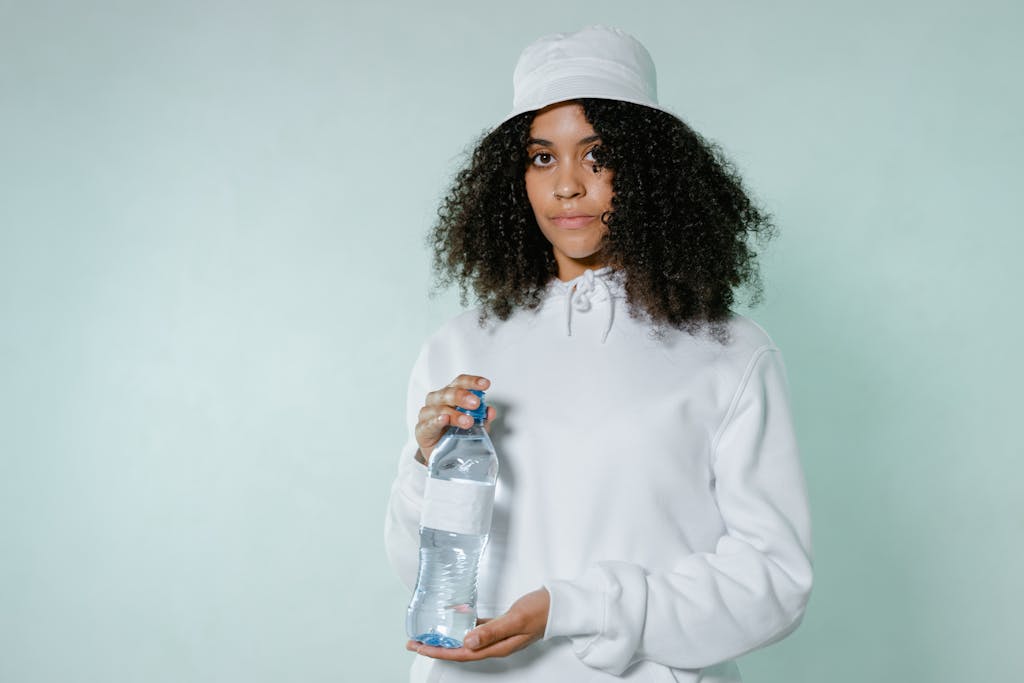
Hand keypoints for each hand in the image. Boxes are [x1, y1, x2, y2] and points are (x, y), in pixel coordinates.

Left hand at [406, 588, 549, 660]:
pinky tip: (456, 621)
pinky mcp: (502, 625)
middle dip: (437, 647)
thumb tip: (467, 642)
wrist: (560, 604)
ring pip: (467, 641)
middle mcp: (496, 644)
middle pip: (460, 650)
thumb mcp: (516, 620)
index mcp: (498, 646)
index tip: (420, 647)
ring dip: (448, 639)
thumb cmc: (542, 611)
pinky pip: (478, 630)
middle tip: (415, 642)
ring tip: (430, 635)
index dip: (440, 652)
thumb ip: (492, 631)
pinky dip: (464, 627)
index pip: (463, 654)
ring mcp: (499, 636)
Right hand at [415, 374, 495, 463]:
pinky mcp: (421, 429)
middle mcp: (437, 400)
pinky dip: (436, 421)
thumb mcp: (474, 425)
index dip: (472, 382)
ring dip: (455, 414)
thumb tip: (490, 411)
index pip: (460, 382)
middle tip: (475, 403)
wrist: (443, 456)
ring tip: (467, 421)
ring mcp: (428, 414)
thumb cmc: (456, 434)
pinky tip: (444, 420)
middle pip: (449, 392)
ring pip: (439, 408)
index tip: (485, 384)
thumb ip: (482, 417)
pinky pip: (428, 424)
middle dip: (463, 396)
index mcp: (450, 394)